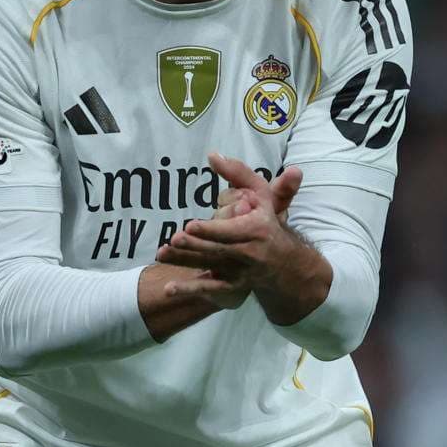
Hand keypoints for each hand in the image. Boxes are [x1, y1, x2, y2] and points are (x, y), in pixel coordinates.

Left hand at [155, 153, 306, 305]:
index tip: (190, 226)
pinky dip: (190, 290)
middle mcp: (248, 253)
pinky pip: (209, 289)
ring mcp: (239, 272)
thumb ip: (238, 173)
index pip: (230, 231)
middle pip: (217, 249)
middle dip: (194, 246)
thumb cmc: (266, 220)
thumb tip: (212, 155)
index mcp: (256, 230)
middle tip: (172, 240)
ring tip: (162, 255)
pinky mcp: (231, 286)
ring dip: (185, 262)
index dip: (210, 230)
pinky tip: (169, 289)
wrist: (284, 262)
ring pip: (209, 266)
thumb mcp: (260, 193)